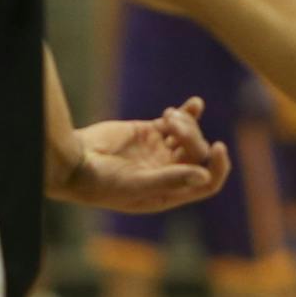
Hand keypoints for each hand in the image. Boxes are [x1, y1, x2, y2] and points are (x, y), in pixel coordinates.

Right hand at [55, 96, 231, 211]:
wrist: (76, 162)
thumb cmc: (102, 182)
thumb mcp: (137, 184)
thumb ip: (171, 179)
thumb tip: (204, 176)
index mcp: (170, 192)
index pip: (207, 183)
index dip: (218, 167)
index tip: (219, 147)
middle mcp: (169, 173)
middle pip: (198, 153)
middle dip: (192, 136)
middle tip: (171, 126)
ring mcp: (161, 152)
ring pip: (190, 135)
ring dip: (186, 123)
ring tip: (167, 116)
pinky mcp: (151, 132)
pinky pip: (177, 122)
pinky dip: (188, 112)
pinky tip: (195, 103)